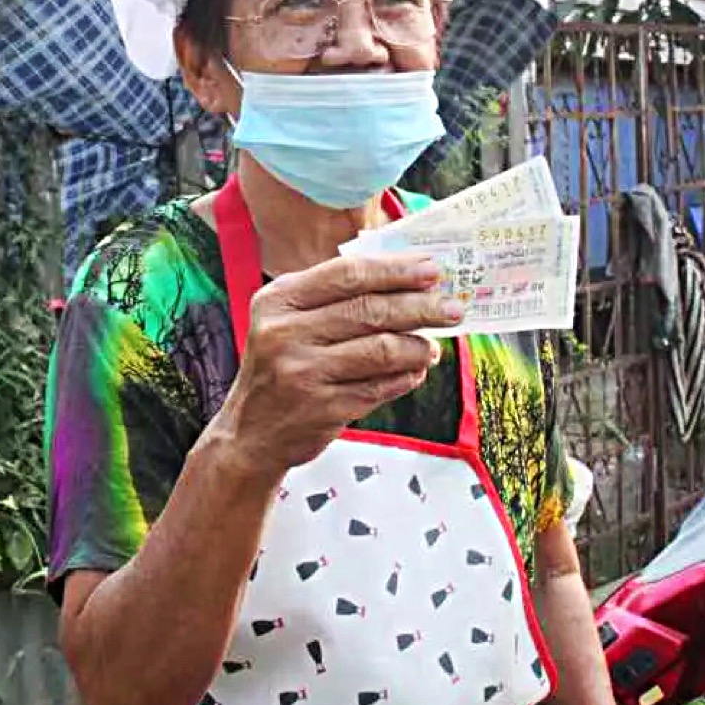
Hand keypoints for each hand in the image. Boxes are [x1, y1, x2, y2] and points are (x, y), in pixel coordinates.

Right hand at [207, 254, 463, 473]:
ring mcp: (302, 373)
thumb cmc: (280, 367)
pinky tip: (414, 372)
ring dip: (417, 347)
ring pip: (380, 350)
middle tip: (453, 308)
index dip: (395, 271)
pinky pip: (379, 387)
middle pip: (369, 310)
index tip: (432, 270)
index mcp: (278, 300)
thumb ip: (335, 298)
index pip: (347, 274)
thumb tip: (408, 281)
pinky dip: (404, 378)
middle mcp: (285, 333)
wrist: (250, 433)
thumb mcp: (288, 321)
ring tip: (432, 347)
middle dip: (420, 307)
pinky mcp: (321, 409)